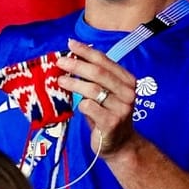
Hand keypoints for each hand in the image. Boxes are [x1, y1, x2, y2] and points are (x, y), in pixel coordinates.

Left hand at [58, 38, 138, 155]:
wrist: (119, 144)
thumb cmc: (107, 115)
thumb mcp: (105, 93)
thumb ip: (94, 78)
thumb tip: (71, 59)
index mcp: (127, 81)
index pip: (105, 61)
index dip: (86, 51)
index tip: (70, 44)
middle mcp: (128, 93)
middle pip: (98, 73)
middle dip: (76, 65)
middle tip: (60, 62)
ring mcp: (121, 108)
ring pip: (93, 90)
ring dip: (73, 83)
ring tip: (60, 80)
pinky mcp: (111, 123)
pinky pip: (90, 107)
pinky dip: (80, 104)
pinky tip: (76, 104)